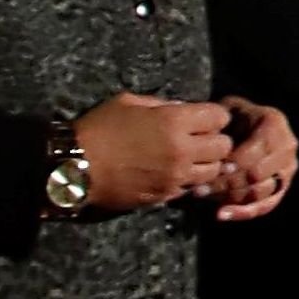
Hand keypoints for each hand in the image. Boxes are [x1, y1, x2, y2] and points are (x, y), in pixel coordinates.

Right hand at [75, 93, 233, 210]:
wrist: (74, 169)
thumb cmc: (98, 130)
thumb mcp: (127, 103)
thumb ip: (160, 104)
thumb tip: (182, 108)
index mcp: (174, 121)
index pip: (219, 117)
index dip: (214, 116)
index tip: (204, 118)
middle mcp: (182, 150)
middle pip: (223, 146)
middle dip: (215, 140)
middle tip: (199, 139)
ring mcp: (175, 176)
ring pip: (213, 171)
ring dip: (205, 164)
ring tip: (189, 159)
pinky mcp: (165, 196)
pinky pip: (190, 189)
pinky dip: (188, 181)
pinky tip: (172, 174)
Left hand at [209, 99, 297, 220]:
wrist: (243, 124)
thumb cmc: (230, 117)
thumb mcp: (224, 112)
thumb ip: (217, 126)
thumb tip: (207, 145)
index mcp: (274, 124)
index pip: (254, 152)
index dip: (231, 164)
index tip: (208, 170)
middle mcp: (287, 146)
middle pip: (257, 175)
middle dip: (225, 184)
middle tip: (198, 188)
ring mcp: (288, 168)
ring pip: (260, 192)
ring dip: (229, 198)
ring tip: (204, 197)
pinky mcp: (283, 187)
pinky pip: (265, 206)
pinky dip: (242, 212)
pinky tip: (220, 214)